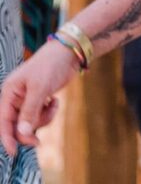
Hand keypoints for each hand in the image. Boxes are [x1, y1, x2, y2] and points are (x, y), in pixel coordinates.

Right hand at [0, 39, 77, 155]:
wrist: (69, 52)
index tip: (14, 153)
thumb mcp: (40, 88)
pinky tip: (55, 102)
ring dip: (43, 119)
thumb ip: (30, 112)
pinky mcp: (39, 100)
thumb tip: (22, 134)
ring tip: (52, 106)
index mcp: (9, 92)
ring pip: (30, 122)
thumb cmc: (51, 64)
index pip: (3, 121)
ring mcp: (27, 100)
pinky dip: (49, 113)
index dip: (7, 138)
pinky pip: (40, 116)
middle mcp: (15, 97)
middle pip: (16, 125)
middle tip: (38, 141)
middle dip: (29, 130)